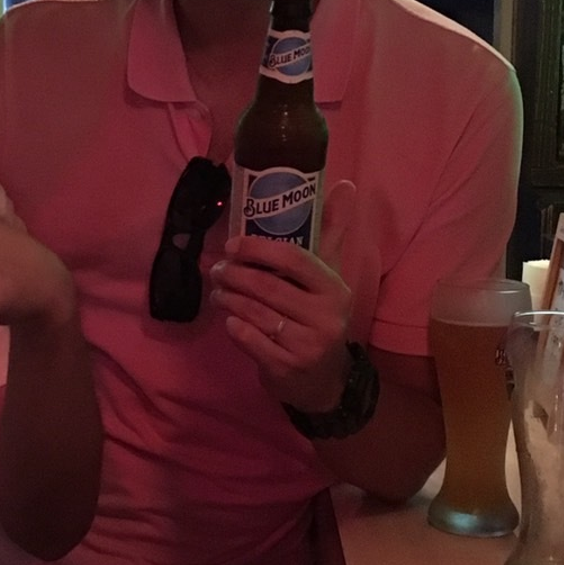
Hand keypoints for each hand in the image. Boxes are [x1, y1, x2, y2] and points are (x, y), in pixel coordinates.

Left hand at [208, 180, 356, 412]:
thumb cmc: (318, 318)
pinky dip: (234, 328)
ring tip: (218, 291)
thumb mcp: (328, 278)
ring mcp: (306, 344)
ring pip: (254, 312)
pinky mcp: (286, 367)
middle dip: (235, 274)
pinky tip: (229, 320)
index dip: (258, 248)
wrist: (323, 380)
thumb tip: (346, 184)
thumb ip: (331, 233)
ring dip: (228, 299)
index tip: (232, 244)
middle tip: (217, 269)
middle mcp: (324, 316)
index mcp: (334, 288)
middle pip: (267, 286)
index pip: (294, 259)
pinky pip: (250, 341)